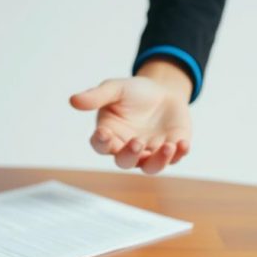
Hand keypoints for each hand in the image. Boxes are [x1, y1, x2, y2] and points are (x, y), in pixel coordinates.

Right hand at [69, 58, 192, 174]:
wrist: (163, 91)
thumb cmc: (135, 92)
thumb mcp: (116, 88)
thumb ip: (97, 95)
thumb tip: (73, 100)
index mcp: (110, 135)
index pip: (101, 146)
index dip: (101, 143)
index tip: (103, 134)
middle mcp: (128, 149)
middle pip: (125, 162)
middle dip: (130, 155)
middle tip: (137, 142)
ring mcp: (150, 153)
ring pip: (151, 167)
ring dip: (159, 161)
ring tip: (168, 146)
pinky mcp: (171, 151)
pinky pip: (175, 158)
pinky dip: (180, 154)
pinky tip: (183, 143)